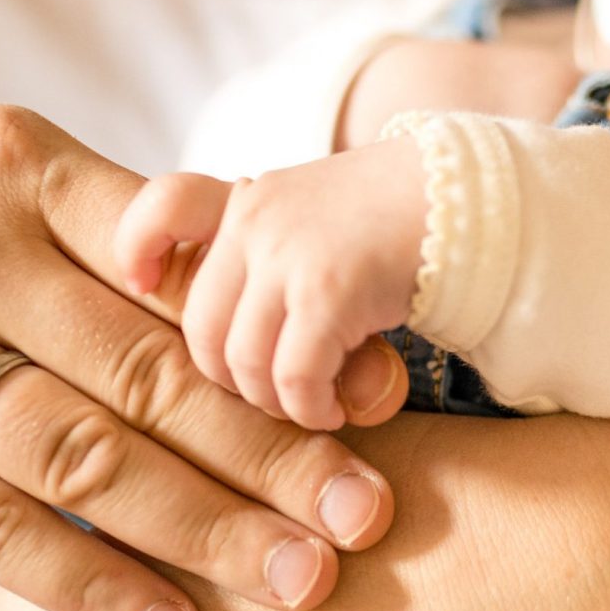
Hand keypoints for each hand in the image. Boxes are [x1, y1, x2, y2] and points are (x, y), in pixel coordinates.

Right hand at [0, 105, 409, 610]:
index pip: (177, 266)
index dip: (285, 340)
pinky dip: (81, 584)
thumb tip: (296, 318)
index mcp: (17, 161)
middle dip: (271, 450)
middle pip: (143, 366)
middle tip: (370, 516)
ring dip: (200, 528)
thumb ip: (126, 240)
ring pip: (75, 453)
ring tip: (300, 582)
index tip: (383, 404)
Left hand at [115, 138, 428, 429]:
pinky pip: (293, 376)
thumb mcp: (315, 219)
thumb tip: (221, 347)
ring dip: (274, 403)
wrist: (474, 203)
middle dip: (229, 381)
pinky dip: (309, 408)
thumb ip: (264, 256)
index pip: (162, 205)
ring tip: (308, 407)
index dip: (136, 252)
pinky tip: (332, 410)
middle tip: (270, 396)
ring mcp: (288, 252)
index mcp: (248, 200)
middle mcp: (257, 219)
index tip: (140, 288)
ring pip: (241, 361)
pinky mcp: (327, 289)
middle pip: (199, 326)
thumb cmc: (397, 227)